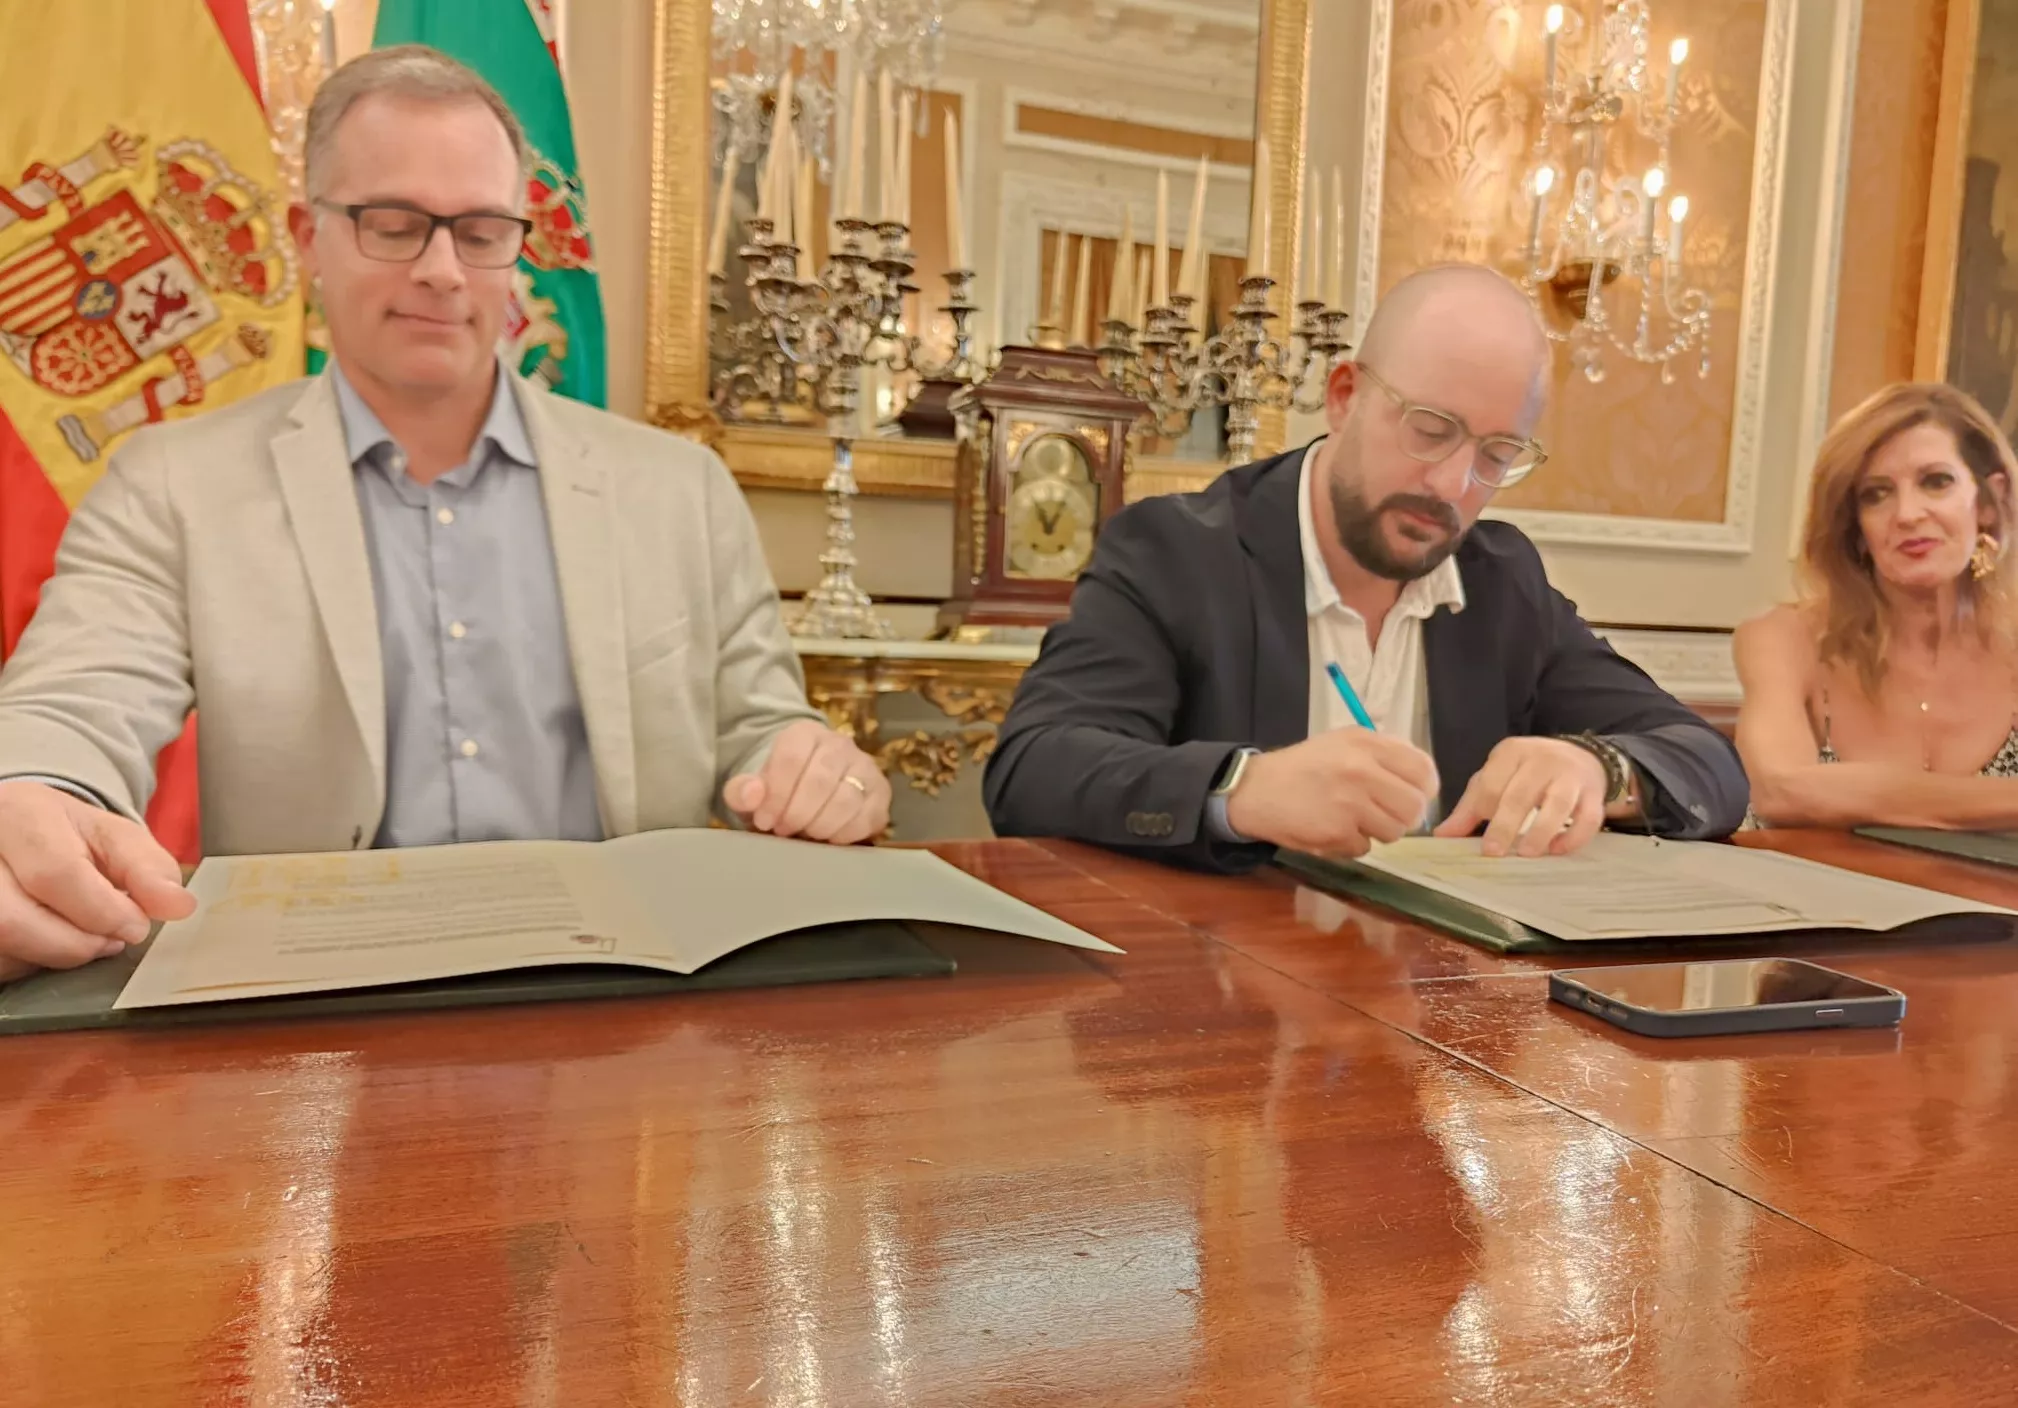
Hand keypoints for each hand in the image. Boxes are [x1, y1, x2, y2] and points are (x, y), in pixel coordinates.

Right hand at [0, 780, 195, 975]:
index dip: (102, 911)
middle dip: (73, 944)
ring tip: (83, 940)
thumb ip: (149, 869)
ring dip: (48, 957)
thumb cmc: (67, 836)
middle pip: (11, 920)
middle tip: (109, 941)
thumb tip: (178, 905)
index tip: (136, 926)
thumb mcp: (115, 838)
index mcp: (19, 814)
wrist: (18, 833)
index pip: (54, 873)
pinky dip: (26, 963)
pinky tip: (47, 944)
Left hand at [722, 720, 891, 844]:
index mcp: (804, 734)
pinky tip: (828, 838)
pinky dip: (845, 834)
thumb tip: (752, 793)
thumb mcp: (753, 789)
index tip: (765, 820)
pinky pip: (867, 817)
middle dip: (797, 814)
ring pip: (846, 800)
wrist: (808, 787)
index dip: (776, 795)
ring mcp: (865, 767)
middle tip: (784, 830)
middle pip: (820, 780)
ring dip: (820, 826)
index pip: (791, 759)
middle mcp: (840, 744)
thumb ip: (742, 791)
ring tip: (806, 833)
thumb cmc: (779, 789)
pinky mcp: (881, 792)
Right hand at [1225, 729, 1439, 857]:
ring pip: (1394, 832)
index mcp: (1366, 744)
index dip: (1424, 789)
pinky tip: (1333, 829)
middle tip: (1382, 814)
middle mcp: (1362, 771)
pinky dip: (1352, 844)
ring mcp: (1350, 804)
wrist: (1256, 790)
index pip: (1423, 770)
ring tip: (1354, 820)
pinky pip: (1365, 848)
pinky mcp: (1336, 833)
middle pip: (1414, 807)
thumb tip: (1423, 778)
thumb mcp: (1342, 743)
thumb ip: (1383, 753)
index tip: (1413, 796)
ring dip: (1378, 832)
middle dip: (1402, 816)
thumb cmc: (1304, 766)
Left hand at [1432, 737, 1606, 856]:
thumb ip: (1471, 806)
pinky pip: (1589, 817)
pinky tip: (1558, 850)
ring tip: (1527, 854)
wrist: (1581, 757)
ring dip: (1542, 830)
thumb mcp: (1497, 778)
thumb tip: (1442, 836)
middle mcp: (1542, 760)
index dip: (1481, 811)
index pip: (1492, 783)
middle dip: (1505, 825)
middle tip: (1493, 852)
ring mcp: (1571, 776)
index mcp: (1512, 753)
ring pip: (1558, 803)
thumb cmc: (1528, 772)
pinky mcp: (1594, 794)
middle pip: (1521, 794)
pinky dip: (1574, 836)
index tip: (1474, 840)